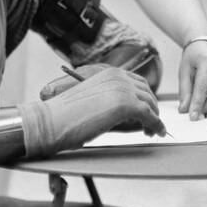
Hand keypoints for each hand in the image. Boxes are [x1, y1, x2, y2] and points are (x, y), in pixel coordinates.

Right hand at [39, 68, 164, 152]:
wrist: (51, 121)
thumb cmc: (64, 116)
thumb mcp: (92, 101)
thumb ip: (111, 102)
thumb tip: (129, 116)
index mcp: (109, 73)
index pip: (137, 83)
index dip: (144, 98)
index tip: (146, 112)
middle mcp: (118, 77)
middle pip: (147, 92)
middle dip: (152, 107)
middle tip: (151, 124)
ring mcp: (123, 89)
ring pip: (150, 104)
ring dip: (154, 118)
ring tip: (152, 131)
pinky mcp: (126, 105)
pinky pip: (149, 116)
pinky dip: (155, 125)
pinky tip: (155, 132)